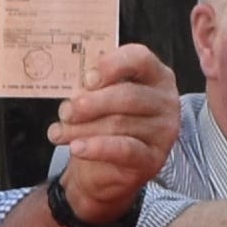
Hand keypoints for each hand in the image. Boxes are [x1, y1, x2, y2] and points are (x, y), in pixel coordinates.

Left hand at [44, 46, 182, 226]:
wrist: (105, 168)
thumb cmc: (103, 122)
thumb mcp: (99, 97)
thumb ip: (93, 85)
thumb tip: (80, 86)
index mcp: (155, 75)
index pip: (140, 58)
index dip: (112, 65)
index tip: (86, 78)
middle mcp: (166, 101)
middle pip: (127, 95)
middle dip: (90, 103)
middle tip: (66, 111)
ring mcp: (163, 131)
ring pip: (119, 124)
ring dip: (82, 128)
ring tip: (60, 132)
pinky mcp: (153, 158)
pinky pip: (123, 149)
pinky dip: (96, 148)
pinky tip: (76, 147)